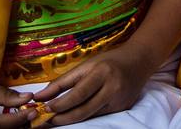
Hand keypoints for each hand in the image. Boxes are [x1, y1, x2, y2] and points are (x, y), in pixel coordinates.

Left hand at [31, 45, 150, 125]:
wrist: (140, 60)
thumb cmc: (110, 60)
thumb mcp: (86, 65)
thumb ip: (63, 81)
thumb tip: (40, 97)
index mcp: (102, 73)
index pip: (77, 94)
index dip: (59, 105)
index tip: (44, 109)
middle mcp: (113, 88)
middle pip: (83, 111)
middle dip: (62, 118)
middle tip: (46, 120)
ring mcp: (119, 100)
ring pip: (89, 116)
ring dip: (70, 119)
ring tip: (55, 119)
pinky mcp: (122, 108)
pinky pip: (98, 115)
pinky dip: (84, 116)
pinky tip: (74, 114)